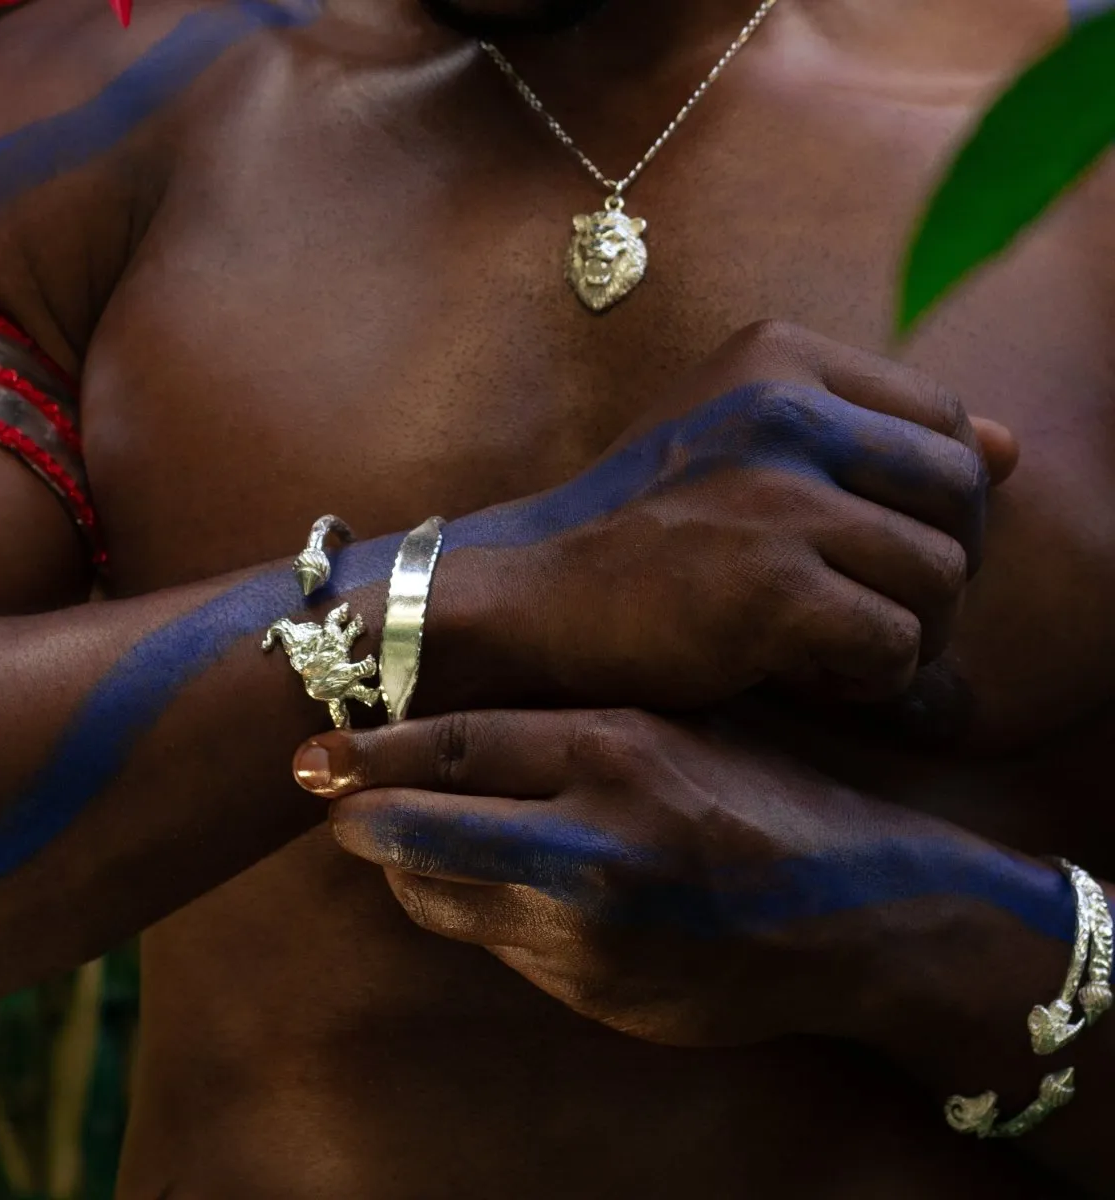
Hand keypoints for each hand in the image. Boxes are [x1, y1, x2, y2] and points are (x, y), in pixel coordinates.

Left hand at [294, 707, 1001, 1047]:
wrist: (872, 919)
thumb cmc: (777, 801)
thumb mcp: (684, 733)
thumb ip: (577, 733)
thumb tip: (461, 732)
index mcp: (619, 753)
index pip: (458, 747)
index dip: (373, 753)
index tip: (313, 756)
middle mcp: (593, 845)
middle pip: (422, 835)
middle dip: (360, 821)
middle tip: (331, 803)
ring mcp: (590, 935)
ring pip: (446, 903)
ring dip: (417, 871)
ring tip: (417, 838)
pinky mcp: (598, 998)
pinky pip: (504, 950)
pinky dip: (488, 915)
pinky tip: (516, 888)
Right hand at [483, 320, 1017, 707]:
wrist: (533, 596)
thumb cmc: (637, 528)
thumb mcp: (740, 445)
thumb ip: (869, 435)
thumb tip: (1013, 450)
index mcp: (779, 358)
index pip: (945, 421)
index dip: (936, 501)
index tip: (878, 544)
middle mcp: (785, 410)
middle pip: (959, 497)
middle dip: (934, 567)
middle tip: (864, 603)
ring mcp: (778, 497)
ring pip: (939, 579)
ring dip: (901, 632)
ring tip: (827, 644)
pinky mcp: (773, 589)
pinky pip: (896, 648)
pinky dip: (867, 680)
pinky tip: (804, 672)